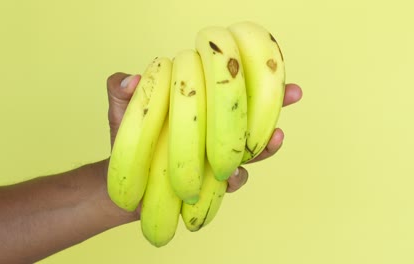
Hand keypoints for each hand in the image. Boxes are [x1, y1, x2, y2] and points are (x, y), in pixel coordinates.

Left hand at [106, 73, 302, 192]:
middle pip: (251, 117)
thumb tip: (130, 80)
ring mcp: (216, 156)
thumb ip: (121, 91)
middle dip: (275, 105)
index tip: (273, 67)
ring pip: (250, 150)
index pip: (231, 90)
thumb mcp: (121, 111)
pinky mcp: (213, 183)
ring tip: (275, 139)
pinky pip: (233, 181)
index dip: (254, 78)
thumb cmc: (129, 140)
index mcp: (200, 107)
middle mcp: (214, 130)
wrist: (125, 181)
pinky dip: (237, 178)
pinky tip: (234, 175)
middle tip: (292, 93)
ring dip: (266, 146)